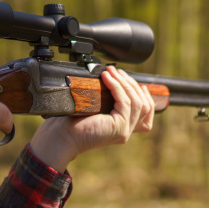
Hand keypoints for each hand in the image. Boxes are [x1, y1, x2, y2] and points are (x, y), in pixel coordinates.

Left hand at [29, 66, 154, 171]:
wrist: (61, 136)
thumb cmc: (72, 121)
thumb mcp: (96, 108)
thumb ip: (108, 99)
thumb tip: (113, 77)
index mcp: (121, 128)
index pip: (146, 115)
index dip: (147, 98)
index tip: (141, 84)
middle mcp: (126, 131)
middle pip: (144, 105)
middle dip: (132, 84)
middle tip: (118, 71)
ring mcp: (124, 131)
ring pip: (137, 102)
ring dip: (125, 83)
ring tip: (112, 71)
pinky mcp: (119, 128)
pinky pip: (125, 102)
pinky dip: (117, 87)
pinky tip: (107, 77)